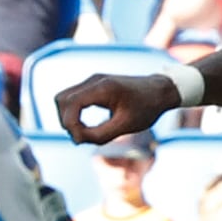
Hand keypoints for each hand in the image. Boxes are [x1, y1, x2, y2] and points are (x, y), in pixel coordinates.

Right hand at [56, 71, 178, 143]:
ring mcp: (92, 81)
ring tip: (82, 133)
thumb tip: (77, 139)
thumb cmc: (146, 108)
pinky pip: (73, 98)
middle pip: (62, 100)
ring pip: (64, 98)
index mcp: (103, 88)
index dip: (70, 124)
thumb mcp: (126, 126)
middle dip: (66, 121)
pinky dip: (73, 113)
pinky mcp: (93, 85)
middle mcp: (94, 80)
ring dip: (67, 117)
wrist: (160, 91)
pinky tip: (84, 127)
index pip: (71, 103)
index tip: (80, 140)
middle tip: (81, 138)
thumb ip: (100, 134)